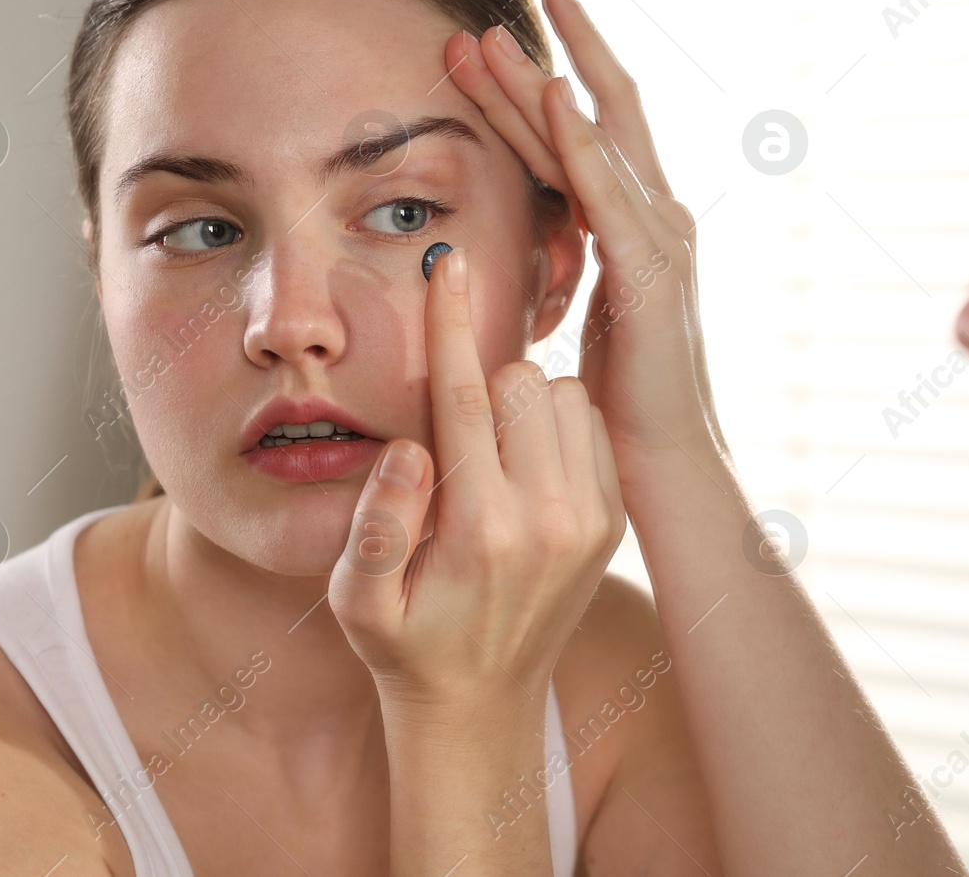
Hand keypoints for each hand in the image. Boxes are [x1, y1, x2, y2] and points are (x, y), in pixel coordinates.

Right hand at [328, 247, 626, 714]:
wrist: (481, 706)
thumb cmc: (404, 646)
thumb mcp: (358, 602)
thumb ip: (377, 525)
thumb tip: (410, 448)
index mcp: (483, 530)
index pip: (468, 397)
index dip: (451, 323)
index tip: (446, 261)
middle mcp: (550, 518)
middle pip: (522, 381)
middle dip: (482, 378)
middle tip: (453, 421)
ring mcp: (590, 518)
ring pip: (561, 393)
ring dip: (519, 400)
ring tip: (486, 451)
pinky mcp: (609, 517)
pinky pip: (585, 423)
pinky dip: (553, 421)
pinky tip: (521, 462)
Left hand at [444, 0, 724, 472]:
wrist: (656, 464)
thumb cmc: (614, 402)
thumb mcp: (583, 310)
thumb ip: (564, 260)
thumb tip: (521, 236)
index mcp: (634, 224)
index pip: (578, 141)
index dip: (530, 93)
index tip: (481, 51)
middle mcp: (656, 216)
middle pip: (592, 119)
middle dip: (536, 64)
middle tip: (479, 21)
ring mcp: (661, 238)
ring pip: (594, 142)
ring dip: (541, 86)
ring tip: (493, 39)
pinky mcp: (652, 271)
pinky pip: (611, 193)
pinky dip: (583, 143)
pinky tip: (555, 97)